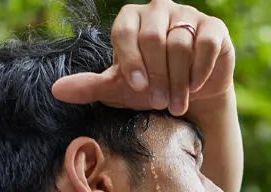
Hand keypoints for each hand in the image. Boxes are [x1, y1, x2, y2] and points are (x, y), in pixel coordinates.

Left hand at [51, 0, 233, 116]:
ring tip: (177, 103)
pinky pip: (206, 43)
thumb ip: (91, 86)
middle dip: (157, 76)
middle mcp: (158, 9)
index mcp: (131, 18)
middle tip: (160, 102)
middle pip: (154, 39)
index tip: (137, 87)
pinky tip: (196, 85)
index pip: (125, 32)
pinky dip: (200, 68)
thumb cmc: (155, 86)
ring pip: (180, 44)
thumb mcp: (122, 88)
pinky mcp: (213, 27)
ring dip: (178, 80)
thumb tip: (56, 91)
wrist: (194, 93)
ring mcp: (187, 15)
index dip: (131, 61)